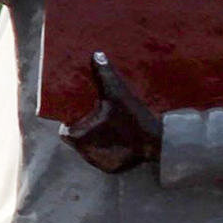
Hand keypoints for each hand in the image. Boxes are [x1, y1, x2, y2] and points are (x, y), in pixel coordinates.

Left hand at [61, 53, 161, 173]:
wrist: (156, 143)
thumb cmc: (132, 118)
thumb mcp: (117, 93)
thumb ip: (104, 74)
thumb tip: (96, 54)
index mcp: (79, 137)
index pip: (65, 129)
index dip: (71, 120)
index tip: (82, 111)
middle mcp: (86, 154)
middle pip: (78, 138)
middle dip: (86, 128)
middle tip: (98, 115)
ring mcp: (99, 163)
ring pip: (91, 148)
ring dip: (97, 139)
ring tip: (109, 126)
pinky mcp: (112, 169)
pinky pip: (104, 157)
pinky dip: (109, 149)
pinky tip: (119, 139)